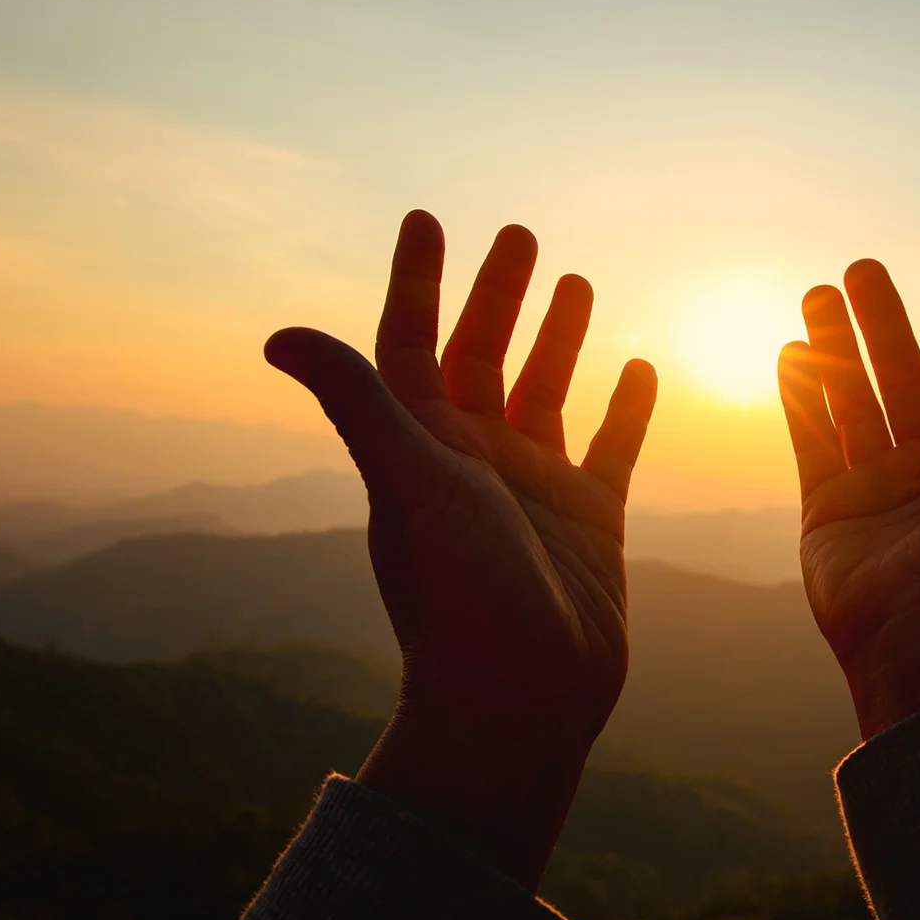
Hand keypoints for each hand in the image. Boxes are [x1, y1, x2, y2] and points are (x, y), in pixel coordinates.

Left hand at [264, 210, 656, 887]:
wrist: (520, 700)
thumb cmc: (458, 594)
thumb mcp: (408, 481)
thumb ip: (357, 402)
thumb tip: (277, 336)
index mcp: (421, 445)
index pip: (409, 342)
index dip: (416, 281)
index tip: (427, 218)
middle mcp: (473, 461)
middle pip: (482, 356)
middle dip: (497, 294)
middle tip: (520, 233)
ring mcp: (533, 490)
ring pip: (546, 392)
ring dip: (558, 337)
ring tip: (575, 278)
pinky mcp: (590, 523)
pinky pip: (610, 448)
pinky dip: (626, 407)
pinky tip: (642, 365)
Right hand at [777, 255, 919, 739]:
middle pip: (906, 379)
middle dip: (884, 323)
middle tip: (863, 265)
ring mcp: (877, 493)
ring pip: (853, 402)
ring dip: (834, 346)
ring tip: (818, 291)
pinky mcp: (827, 515)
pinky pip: (811, 442)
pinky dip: (800, 397)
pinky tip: (789, 349)